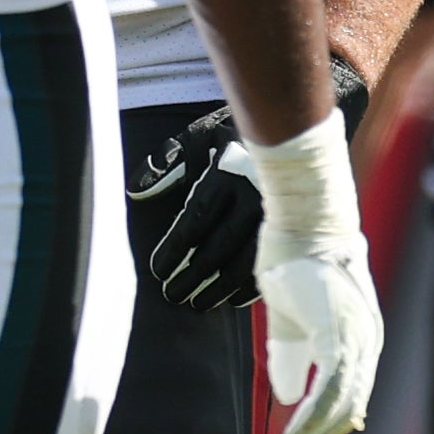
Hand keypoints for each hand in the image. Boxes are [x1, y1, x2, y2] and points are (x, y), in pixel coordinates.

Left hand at [139, 59, 373, 310]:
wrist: (293, 130)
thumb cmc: (235, 135)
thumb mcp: (199, 137)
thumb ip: (168, 161)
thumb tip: (138, 191)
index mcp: (227, 175)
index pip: (195, 221)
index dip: (174, 249)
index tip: (157, 270)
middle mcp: (254, 197)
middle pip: (218, 248)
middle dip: (192, 276)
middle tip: (172, 295)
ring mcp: (279, 215)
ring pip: (246, 262)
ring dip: (220, 289)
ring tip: (199, 304)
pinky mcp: (295, 228)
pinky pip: (273, 262)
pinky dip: (251, 285)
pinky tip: (234, 299)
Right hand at [237, 121, 382, 433]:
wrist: (302, 223)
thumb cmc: (296, 265)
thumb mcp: (293, 323)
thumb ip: (293, 359)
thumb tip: (290, 397)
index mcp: (360, 341)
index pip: (349, 398)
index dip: (325, 427)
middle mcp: (367, 344)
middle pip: (350, 410)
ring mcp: (358, 341)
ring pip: (341, 408)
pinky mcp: (339, 335)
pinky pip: (329, 391)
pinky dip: (311, 420)